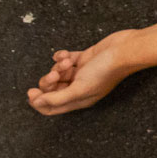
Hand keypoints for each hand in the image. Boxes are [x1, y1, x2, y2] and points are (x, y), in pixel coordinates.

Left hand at [25, 29, 142, 114]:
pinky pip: (65, 59)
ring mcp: (82, 73)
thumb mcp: (80, 88)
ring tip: (68, 61)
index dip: (39, 102)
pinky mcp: (84, 59)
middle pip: (53, 89)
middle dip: (49, 80)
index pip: (52, 108)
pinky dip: (62, 56)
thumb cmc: (106, 71)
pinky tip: (67, 54)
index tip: (31, 92)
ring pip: (58, 73)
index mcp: (79, 99)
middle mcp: (79, 88)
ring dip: (58, 66)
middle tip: (55, 74)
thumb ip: (57, 98)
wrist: (125, 50)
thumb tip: (38, 103)